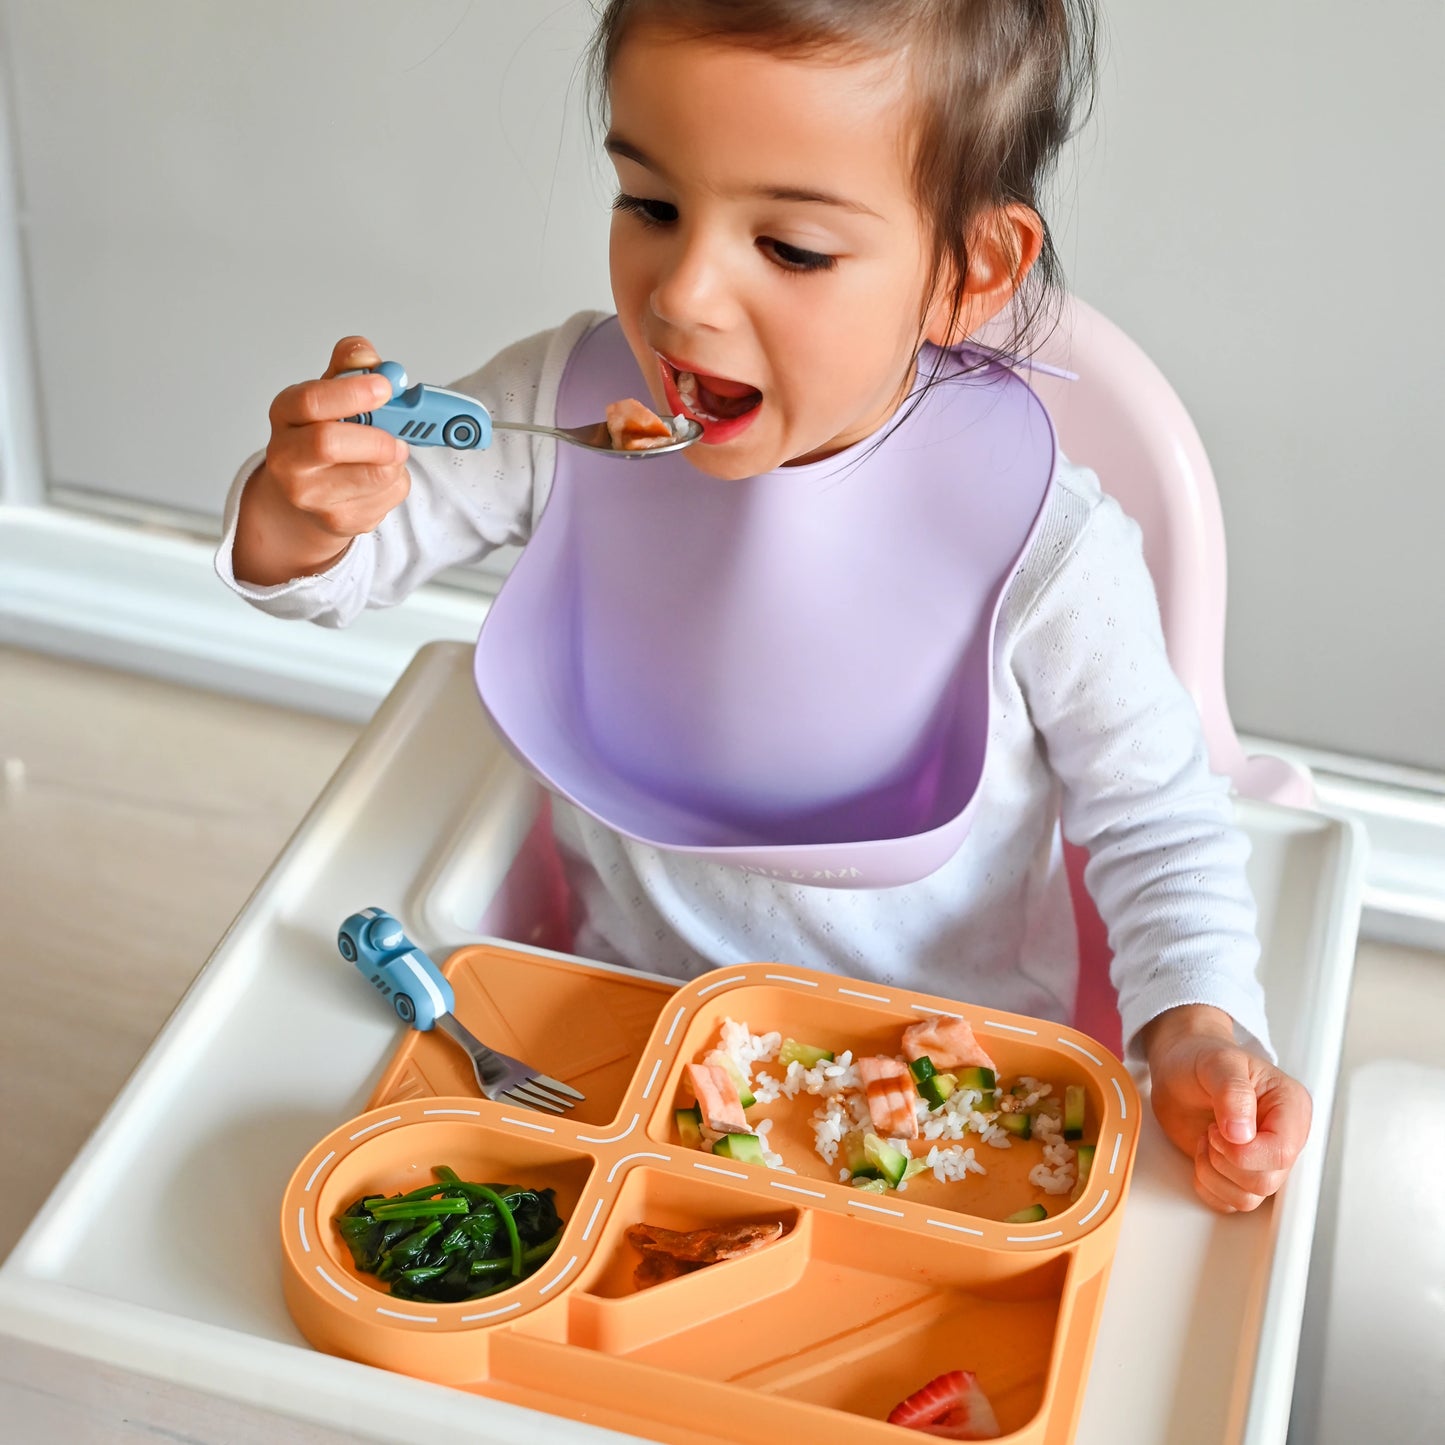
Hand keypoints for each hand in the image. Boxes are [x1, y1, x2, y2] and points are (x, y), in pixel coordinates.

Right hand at [233, 336, 410, 585]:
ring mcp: (310, 496)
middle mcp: (287, 458)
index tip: (384, 387)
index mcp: (286, 415)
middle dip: (376, 436)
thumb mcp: (333, 393)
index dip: (351, 392)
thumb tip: (368, 357)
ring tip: (390, 451)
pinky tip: (383, 476)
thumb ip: (351, 369)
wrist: (309, 494)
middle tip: (398, 434)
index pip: (310, 401)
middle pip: (329, 444)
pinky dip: (398, 481)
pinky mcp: (339, 521)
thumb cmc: (325, 434)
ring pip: (372, 475)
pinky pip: (387, 497)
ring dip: (395, 460)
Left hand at [1141, 1005, 1310, 1212]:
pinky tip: (1202, 1154)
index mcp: (1290, 1108)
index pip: (1281, 1153)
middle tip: (1211, 1130)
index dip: (1244, 1152)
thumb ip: (1232, 1092)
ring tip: (1206, 1138)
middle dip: (1225, 1161)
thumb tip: (1242, 1132)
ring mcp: (1261, 1159)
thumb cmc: (1201, 1057)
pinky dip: (1207, 1185)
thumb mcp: (1217, 1063)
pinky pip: (1228, 1203)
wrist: (1178, 1066)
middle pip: (1265, 1182)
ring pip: (1248, 1198)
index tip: (1218, 1129)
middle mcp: (1282, 1138)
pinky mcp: (1239, 1174)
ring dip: (1214, 1172)